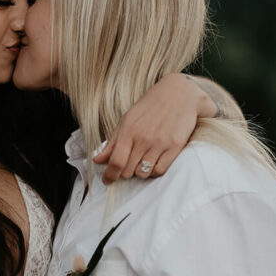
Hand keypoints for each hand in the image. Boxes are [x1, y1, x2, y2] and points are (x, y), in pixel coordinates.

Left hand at [93, 73, 213, 183]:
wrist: (178, 94)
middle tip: (129, 164)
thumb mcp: (127, 120)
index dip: (109, 175)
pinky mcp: (175, 146)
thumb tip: (97, 160)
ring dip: (140, 172)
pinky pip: (160, 171)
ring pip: (143, 173)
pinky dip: (154, 171)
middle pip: (128, 171)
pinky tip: (153, 162)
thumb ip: (112, 142)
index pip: (116, 161)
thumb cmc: (149, 107)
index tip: (107, 181)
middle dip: (125, 172)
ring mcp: (160, 143)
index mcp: (128, 130)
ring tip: (142, 161)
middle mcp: (143, 138)